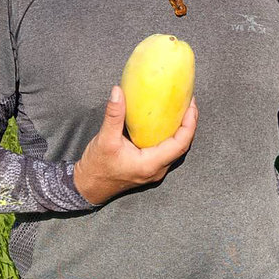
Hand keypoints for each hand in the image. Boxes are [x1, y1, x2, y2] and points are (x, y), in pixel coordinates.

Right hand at [73, 85, 197, 205]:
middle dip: (189, 124)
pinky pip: (166, 149)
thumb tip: (118, 91)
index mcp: (150, 164)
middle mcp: (156, 169)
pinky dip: (170, 134)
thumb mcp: (104, 139)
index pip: (180, 144)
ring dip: (181, 129)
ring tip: (181, 109)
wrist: (87, 186)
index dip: (190, 124)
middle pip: (182, 146)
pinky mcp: (148, 166)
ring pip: (175, 148)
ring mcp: (154, 169)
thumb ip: (113, 115)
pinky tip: (166, 120)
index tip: (191, 106)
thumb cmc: (96, 167)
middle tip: (189, 102)